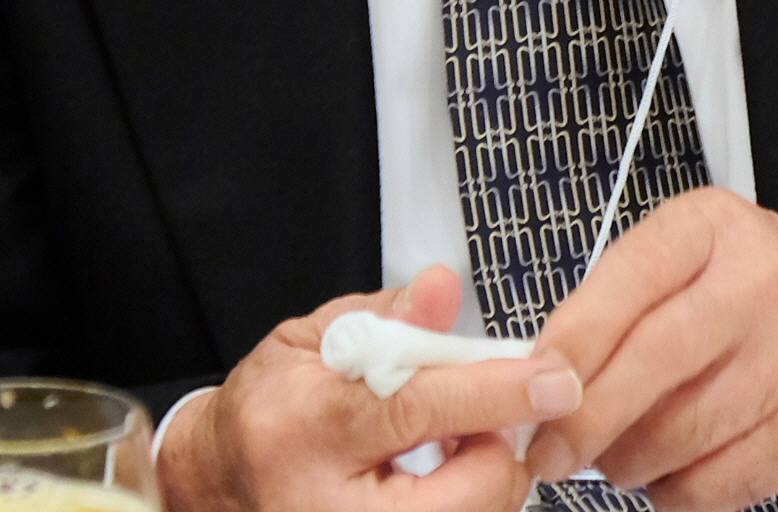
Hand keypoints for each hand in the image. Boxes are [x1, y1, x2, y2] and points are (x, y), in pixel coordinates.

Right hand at [161, 267, 583, 511]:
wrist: (222, 481)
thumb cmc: (269, 411)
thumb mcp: (312, 340)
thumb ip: (386, 316)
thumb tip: (442, 288)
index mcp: (308, 426)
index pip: (419, 408)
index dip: (496, 390)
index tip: (555, 379)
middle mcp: (333, 507)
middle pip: (470, 490)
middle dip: (501, 445)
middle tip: (487, 412)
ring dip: (488, 473)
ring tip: (450, 441)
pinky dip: (468, 495)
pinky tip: (440, 474)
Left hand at [527, 190, 777, 511]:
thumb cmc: (759, 291)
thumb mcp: (694, 257)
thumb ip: (619, 299)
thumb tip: (539, 372)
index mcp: (714, 228)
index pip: (629, 280)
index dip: (572, 340)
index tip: (529, 383)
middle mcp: (760, 286)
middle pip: (652, 363)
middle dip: (584, 419)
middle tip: (545, 449)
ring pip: (678, 433)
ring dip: (624, 460)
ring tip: (609, 455)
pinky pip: (714, 481)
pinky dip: (672, 490)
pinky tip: (665, 472)